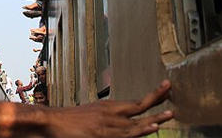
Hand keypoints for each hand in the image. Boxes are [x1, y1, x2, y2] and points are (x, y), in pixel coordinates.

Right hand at [45, 80, 173, 136]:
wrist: (50, 122)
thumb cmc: (68, 122)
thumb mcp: (91, 116)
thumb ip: (108, 120)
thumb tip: (122, 122)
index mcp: (108, 107)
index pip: (135, 102)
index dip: (152, 96)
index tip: (166, 88)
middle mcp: (109, 113)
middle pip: (138, 105)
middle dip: (156, 98)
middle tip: (170, 89)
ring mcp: (106, 124)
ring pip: (135, 121)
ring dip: (154, 117)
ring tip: (169, 113)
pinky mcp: (101, 134)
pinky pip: (126, 134)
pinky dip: (141, 130)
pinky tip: (152, 127)